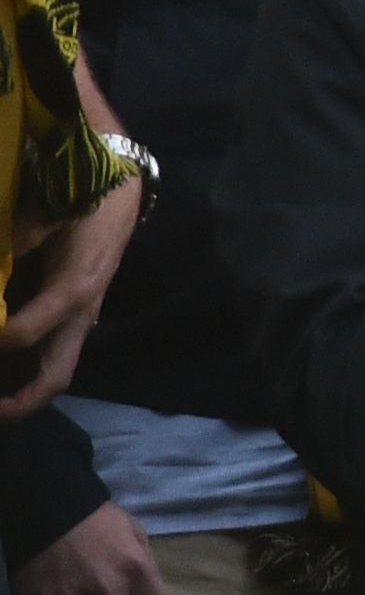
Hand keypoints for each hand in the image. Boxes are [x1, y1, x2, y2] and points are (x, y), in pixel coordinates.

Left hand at [3, 168, 147, 412]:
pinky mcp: (80, 314)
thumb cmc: (87, 202)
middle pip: (56, 375)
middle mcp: (81, 314)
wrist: (123, 192)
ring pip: (57, 369)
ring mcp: (83, 317)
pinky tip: (6, 368)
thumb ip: (15, 240)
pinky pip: (55, 352)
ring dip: (26, 391)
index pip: (22, 333)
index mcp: (74, 291)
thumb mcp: (48, 216)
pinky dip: (30, 368)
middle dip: (22, 402)